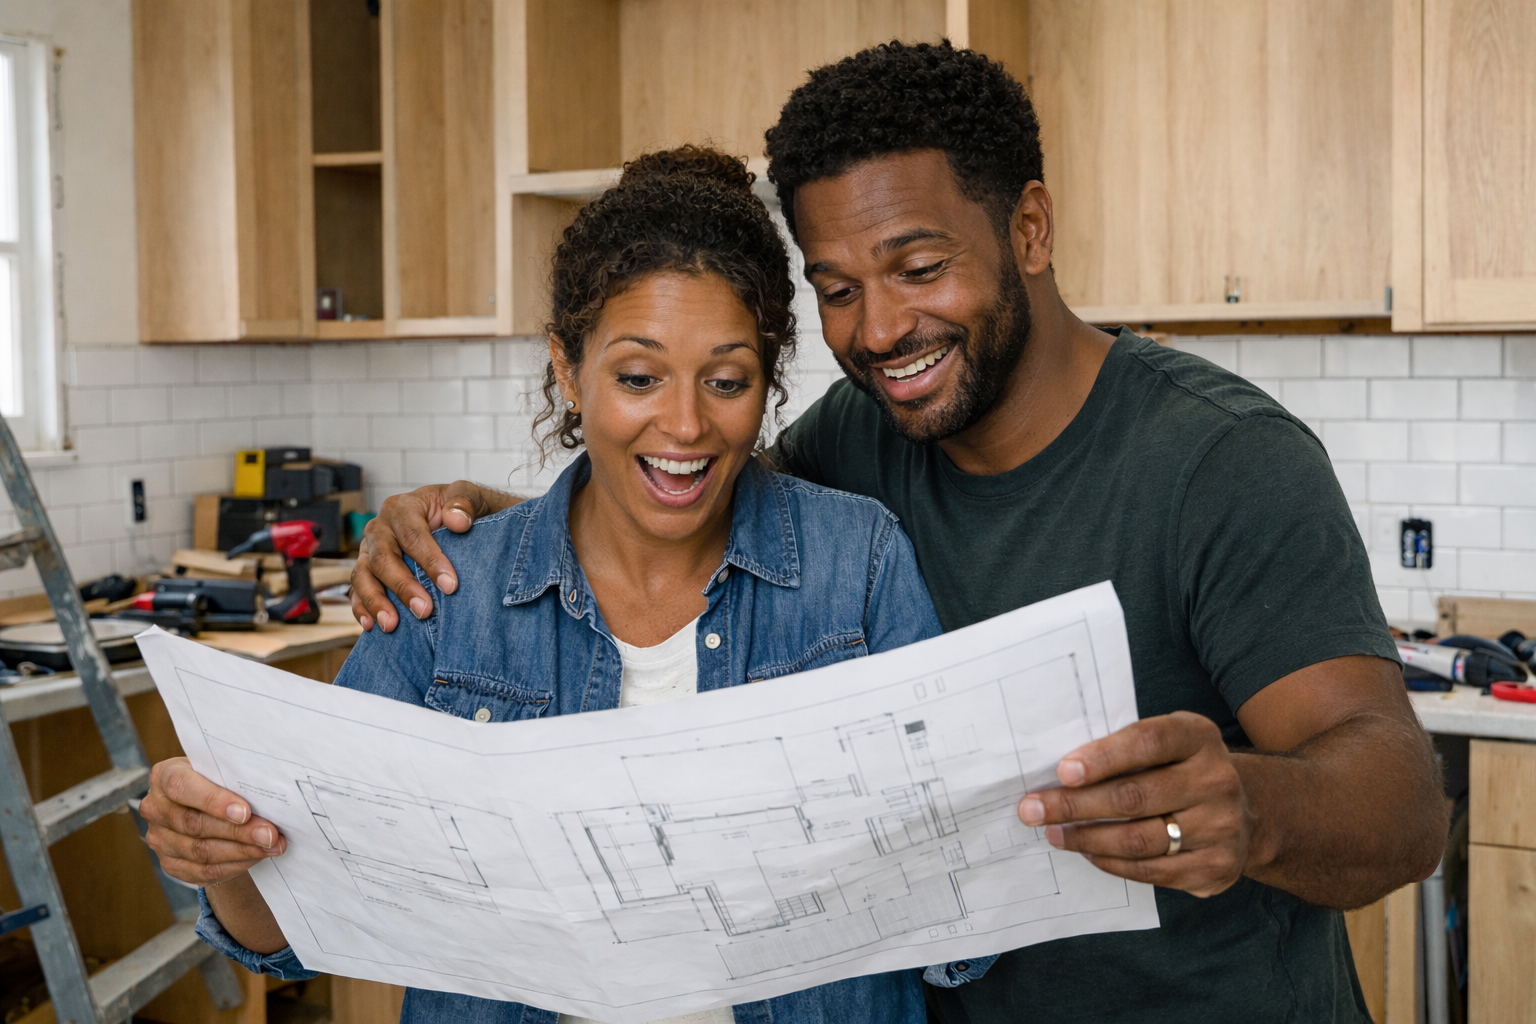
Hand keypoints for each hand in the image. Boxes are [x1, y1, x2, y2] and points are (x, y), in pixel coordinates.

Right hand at [142, 758, 285, 885]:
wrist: (208, 806)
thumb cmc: (219, 781)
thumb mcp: (222, 770)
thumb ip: (234, 778)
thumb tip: (268, 795)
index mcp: (164, 775)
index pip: (181, 786)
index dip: (213, 800)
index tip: (245, 812)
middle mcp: (156, 808)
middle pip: (195, 824)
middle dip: (239, 831)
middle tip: (270, 835)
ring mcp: (159, 838)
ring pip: (201, 851)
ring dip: (242, 851)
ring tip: (271, 846)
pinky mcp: (170, 863)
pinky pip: (204, 870)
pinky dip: (234, 865)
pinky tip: (256, 856)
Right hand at [350, 481, 512, 631]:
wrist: (455, 520)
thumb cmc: (461, 511)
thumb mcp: (470, 497)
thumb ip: (465, 501)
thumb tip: (456, 521)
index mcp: (402, 507)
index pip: (412, 535)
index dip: (430, 560)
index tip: (450, 585)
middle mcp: (380, 527)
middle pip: (383, 557)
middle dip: (403, 587)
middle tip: (424, 610)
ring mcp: (369, 550)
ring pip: (362, 575)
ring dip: (376, 601)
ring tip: (392, 625)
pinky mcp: (366, 570)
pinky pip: (356, 589)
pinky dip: (361, 607)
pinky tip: (371, 625)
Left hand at [1017, 711, 1250, 897]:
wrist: (1246, 811)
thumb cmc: (1181, 769)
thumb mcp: (1167, 743)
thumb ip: (1124, 748)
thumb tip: (1060, 772)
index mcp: (1199, 738)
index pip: (1147, 743)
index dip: (1102, 757)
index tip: (1062, 772)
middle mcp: (1216, 781)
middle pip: (1134, 797)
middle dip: (1074, 805)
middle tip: (1032, 809)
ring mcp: (1221, 827)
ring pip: (1139, 839)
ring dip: (1087, 838)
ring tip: (1054, 834)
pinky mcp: (1216, 867)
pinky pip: (1151, 870)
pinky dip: (1112, 863)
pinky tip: (1088, 852)